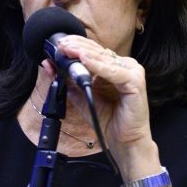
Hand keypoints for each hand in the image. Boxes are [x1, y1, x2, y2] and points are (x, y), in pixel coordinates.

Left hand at [51, 36, 153, 155]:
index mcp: (114, 67)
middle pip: (98, 52)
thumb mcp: (82, 97)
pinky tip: (84, 59)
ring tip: (68, 49)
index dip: (76, 45)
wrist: (124, 141)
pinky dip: (98, 66)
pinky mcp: (135, 82)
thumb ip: (69, 81)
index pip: (94, 51)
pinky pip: (113, 72)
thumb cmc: (108, 120)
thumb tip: (51, 66)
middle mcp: (124, 66)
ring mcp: (132, 72)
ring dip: (84, 53)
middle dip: (77, 47)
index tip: (59, 45)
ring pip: (104, 59)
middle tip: (61, 45)